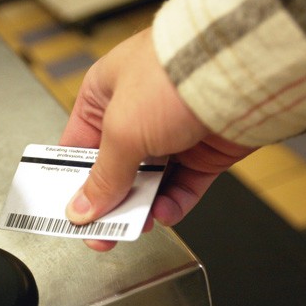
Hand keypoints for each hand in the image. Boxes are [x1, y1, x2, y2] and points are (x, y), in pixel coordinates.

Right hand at [59, 27, 253, 250]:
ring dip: (141, 207)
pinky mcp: (203, 151)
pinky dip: (173, 203)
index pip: (78, 146)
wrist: (235, 72)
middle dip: (109, 203)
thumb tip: (83, 210)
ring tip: (137, 224)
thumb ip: (102, 177)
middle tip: (102, 232)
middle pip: (114, 169)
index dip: (72, 180)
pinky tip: (165, 211)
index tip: (70, 210)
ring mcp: (171, 132)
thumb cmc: (171, 77)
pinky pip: (183, 187)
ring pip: (148, 183)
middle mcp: (137, 113)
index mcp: (104, 95)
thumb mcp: (121, 130)